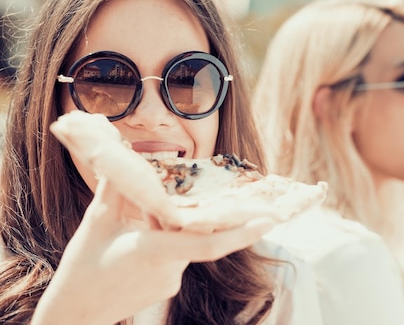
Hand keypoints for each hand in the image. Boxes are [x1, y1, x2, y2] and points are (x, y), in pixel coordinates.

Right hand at [31, 179, 273, 324]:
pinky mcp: (167, 288)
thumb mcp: (96, 222)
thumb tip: (126, 156)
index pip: (208, 243)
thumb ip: (115, 189)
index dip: (241, 234)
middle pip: (199, 234)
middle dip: (205, 215)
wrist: (74, 314)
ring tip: (144, 223)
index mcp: (155, 251)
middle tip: (226, 198)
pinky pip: (178, 256)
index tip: (268, 221)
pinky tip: (143, 237)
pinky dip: (170, 241)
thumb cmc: (82, 268)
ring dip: (177, 228)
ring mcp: (171, 282)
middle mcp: (171, 269)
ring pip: (187, 244)